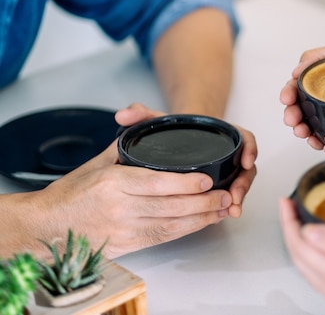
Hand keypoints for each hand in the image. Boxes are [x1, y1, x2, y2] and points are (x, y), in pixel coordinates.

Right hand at [29, 141, 231, 257]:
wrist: (46, 225)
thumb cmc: (71, 192)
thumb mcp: (98, 162)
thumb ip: (127, 148)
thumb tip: (148, 130)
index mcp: (112, 182)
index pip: (156, 183)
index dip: (185, 185)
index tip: (206, 180)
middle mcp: (120, 207)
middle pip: (170, 207)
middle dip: (204, 203)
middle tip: (226, 195)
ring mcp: (124, 229)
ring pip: (171, 226)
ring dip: (202, 219)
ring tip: (223, 209)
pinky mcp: (127, 245)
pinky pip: (163, 238)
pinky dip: (187, 230)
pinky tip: (202, 222)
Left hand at [116, 103, 257, 217]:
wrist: (171, 143)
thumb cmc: (168, 132)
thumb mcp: (157, 120)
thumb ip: (142, 114)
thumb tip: (123, 115)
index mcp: (221, 134)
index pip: (244, 138)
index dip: (249, 148)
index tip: (245, 161)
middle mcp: (228, 153)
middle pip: (245, 167)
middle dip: (243, 183)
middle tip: (235, 196)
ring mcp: (226, 170)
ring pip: (240, 183)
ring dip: (238, 197)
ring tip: (232, 210)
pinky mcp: (219, 186)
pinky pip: (231, 195)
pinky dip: (230, 205)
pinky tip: (225, 216)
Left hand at [279, 199, 324, 314]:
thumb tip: (309, 232)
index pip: (300, 245)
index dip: (289, 221)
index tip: (287, 201)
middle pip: (299, 256)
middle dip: (290, 229)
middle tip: (288, 206)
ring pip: (307, 265)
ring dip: (299, 241)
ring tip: (298, 220)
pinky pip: (320, 271)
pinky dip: (312, 253)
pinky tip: (320, 243)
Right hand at [280, 42, 324, 149]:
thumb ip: (317, 57)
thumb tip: (296, 71)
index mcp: (316, 80)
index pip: (295, 87)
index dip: (288, 93)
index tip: (286, 99)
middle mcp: (320, 98)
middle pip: (299, 109)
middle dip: (293, 116)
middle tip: (293, 121)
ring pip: (310, 124)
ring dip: (303, 130)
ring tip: (304, 134)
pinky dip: (320, 140)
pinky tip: (319, 142)